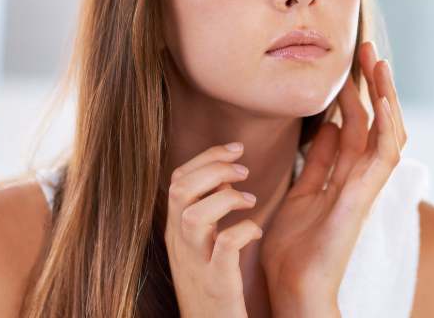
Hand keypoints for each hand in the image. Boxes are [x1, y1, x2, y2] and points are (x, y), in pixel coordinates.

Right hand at [165, 143, 261, 317]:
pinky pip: (225, 245)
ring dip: (225, 197)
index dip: (207, 156)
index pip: (177, 178)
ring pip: (193, 214)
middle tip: (244, 170)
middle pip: (179, 188)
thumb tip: (228, 173)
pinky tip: (257, 230)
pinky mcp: (216, 282)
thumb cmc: (214, 284)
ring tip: (250, 200)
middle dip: (213, 168)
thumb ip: (208, 211)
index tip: (236, 149)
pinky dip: (244, 230)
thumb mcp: (201, 244)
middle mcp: (180, 243)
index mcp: (177, 230)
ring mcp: (196, 263)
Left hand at [260, 42, 407, 316]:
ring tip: (379, 63)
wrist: (292, 287)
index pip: (356, 126)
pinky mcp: (364, 197)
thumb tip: (326, 127)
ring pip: (387, 132)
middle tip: (368, 49)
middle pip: (374, 122)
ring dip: (386, 96)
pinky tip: (384, 99)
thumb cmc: (293, 250)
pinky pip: (384, 156)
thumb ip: (317, 162)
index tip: (349, 65)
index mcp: (344, 176)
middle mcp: (360, 178)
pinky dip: (388, 126)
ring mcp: (366, 187)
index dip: (354, 94)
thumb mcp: (300, 193)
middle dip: (373, 85)